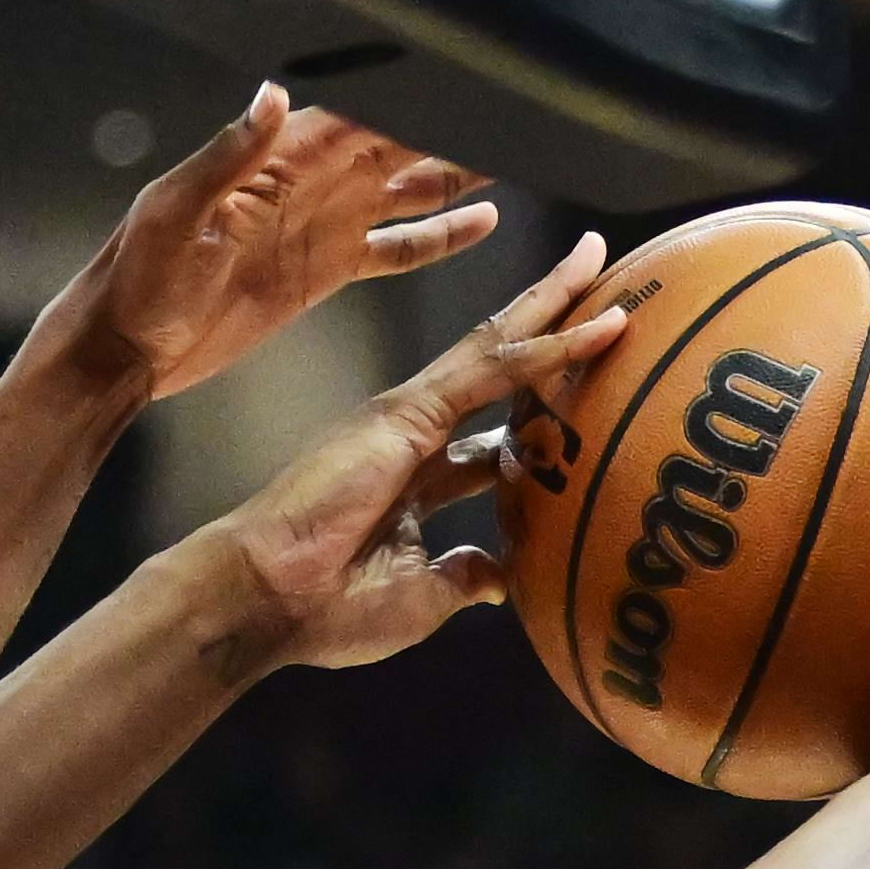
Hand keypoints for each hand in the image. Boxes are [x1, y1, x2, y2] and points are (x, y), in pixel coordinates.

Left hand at [54, 86, 497, 403]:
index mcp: (280, 159)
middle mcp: (312, 182)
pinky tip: (484, 220)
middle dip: (458, 122)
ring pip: (411, 187)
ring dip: (462, 171)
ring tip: (522, 147)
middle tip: (525, 102)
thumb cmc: (135, 276)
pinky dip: (440, 235)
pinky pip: (398, 247)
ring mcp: (324, 224)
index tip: (475, 73)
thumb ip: (227, 154)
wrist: (126, 346)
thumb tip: (270, 95)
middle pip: (403, 140)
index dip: (419, 93)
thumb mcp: (175, 212)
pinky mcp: (327, 269)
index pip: (365, 113)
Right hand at [191, 236, 623, 678]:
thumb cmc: (327, 608)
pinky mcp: (408, 411)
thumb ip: (461, 576)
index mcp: (415, 483)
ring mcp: (409, 417)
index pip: (489, 444)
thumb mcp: (419, 598)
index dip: (536, 426)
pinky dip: (546, 346)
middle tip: (602, 288)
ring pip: (498, 348)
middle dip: (547, 327)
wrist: (266, 598)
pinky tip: (599, 324)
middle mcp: (414, 438)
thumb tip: (501, 580)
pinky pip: (492, 370)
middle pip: (498, 374)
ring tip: (598, 260)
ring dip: (555, 307)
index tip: (583, 413)